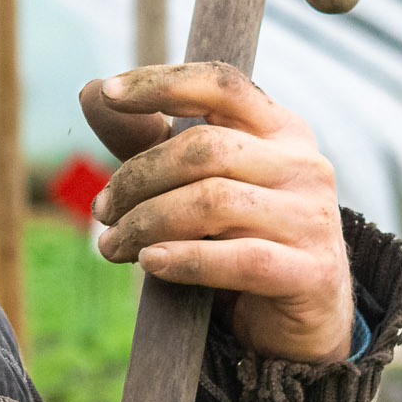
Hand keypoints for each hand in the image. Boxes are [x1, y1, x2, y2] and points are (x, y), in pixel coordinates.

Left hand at [79, 61, 352, 362]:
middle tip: (102, 211)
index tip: (109, 92)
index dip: (162, 83)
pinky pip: (241, 259)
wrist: (301, 318)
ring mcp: (312, 218)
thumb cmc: (239, 239)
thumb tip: (89, 91)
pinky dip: (185, 259)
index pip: (221, 84)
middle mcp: (303, 165)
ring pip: (214, 202)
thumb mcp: (193, 184)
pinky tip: (150, 262)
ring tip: (111, 246)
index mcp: (279, 129)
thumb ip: (147, 142)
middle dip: (138, 177)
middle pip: (205, 149)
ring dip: (146, 223)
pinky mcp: (311, 272)